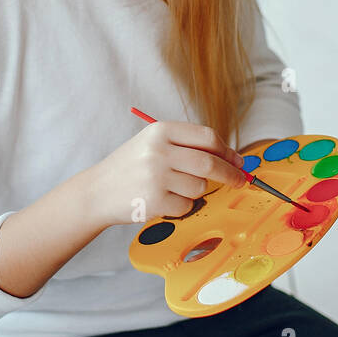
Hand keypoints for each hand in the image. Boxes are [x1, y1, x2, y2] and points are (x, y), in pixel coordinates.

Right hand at [91, 120, 246, 226]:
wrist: (98, 191)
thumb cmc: (130, 167)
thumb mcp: (152, 144)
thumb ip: (186, 146)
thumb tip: (230, 159)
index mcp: (160, 130)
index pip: (207, 137)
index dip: (227, 150)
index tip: (237, 160)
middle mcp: (159, 151)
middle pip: (209, 162)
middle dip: (230, 174)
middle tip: (239, 180)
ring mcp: (156, 176)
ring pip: (200, 186)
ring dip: (196, 191)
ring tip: (174, 188)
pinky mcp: (155, 200)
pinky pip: (187, 205)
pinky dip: (182, 205)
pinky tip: (164, 199)